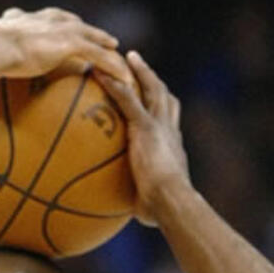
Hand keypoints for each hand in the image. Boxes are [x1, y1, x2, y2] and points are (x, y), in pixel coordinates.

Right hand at [0, 7, 130, 87]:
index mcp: (34, 18)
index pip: (58, 19)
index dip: (71, 25)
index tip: (78, 31)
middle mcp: (52, 19)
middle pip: (82, 26)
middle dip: (96, 35)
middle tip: (109, 43)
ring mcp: (64, 30)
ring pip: (96, 42)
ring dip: (111, 54)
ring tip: (125, 66)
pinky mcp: (72, 43)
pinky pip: (99, 57)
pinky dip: (113, 69)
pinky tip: (125, 81)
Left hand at [96, 50, 190, 223]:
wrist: (171, 201)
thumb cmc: (162, 210)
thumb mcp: (151, 204)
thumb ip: (141, 202)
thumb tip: (130, 217)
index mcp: (173, 145)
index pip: (169, 118)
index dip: (162, 103)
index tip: (153, 94)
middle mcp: (169, 130)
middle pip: (162, 95)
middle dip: (150, 77)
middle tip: (137, 62)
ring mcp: (159, 126)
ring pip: (149, 89)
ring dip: (136, 70)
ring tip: (123, 55)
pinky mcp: (145, 128)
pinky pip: (127, 100)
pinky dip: (115, 85)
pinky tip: (100, 74)